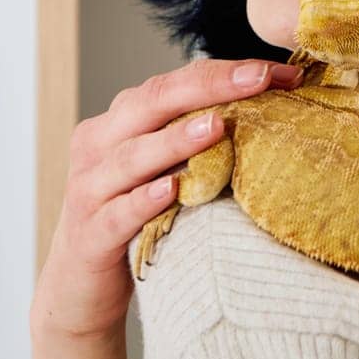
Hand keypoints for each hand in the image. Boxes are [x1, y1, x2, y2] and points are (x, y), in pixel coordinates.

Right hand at [30, 57, 301, 358]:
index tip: (278, 72)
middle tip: (258, 78)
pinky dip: (144, 200)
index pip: (174, 82)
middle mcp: (99, 144)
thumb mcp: (164, 166)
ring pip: (132, 156)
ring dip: (175, 140)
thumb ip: (196, 135)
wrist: (81, 287)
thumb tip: (270, 105)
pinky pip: (118, 213)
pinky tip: (171, 190)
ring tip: (217, 126)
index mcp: (121, 120)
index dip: (225, 72)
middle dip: (209, 86)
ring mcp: (90, 189)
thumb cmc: (136, 214)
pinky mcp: (90, 235)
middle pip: (152, 103)